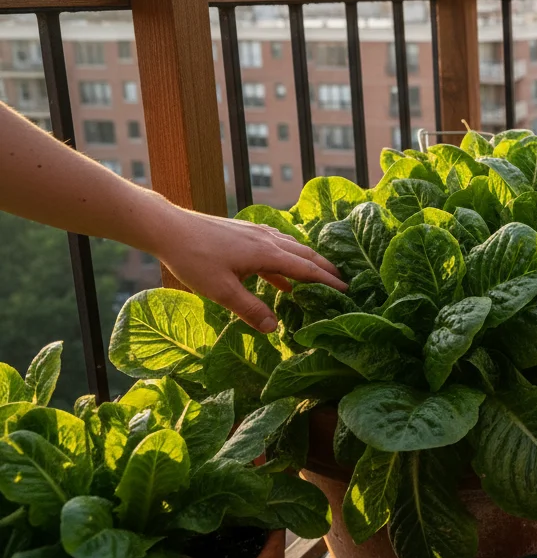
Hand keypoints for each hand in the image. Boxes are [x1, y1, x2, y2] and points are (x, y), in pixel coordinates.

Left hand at [147, 208, 346, 331]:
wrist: (169, 228)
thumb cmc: (194, 259)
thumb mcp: (221, 291)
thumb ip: (250, 309)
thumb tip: (274, 329)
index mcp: (267, 253)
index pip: (307, 268)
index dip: (328, 280)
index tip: (346, 290)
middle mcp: (267, 239)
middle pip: (305, 253)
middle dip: (326, 267)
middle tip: (343, 281)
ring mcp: (256, 233)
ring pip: (291, 247)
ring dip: (307, 261)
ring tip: (318, 276)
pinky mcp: (244, 232)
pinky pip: (275, 245)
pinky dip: (286, 258)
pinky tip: (280, 273)